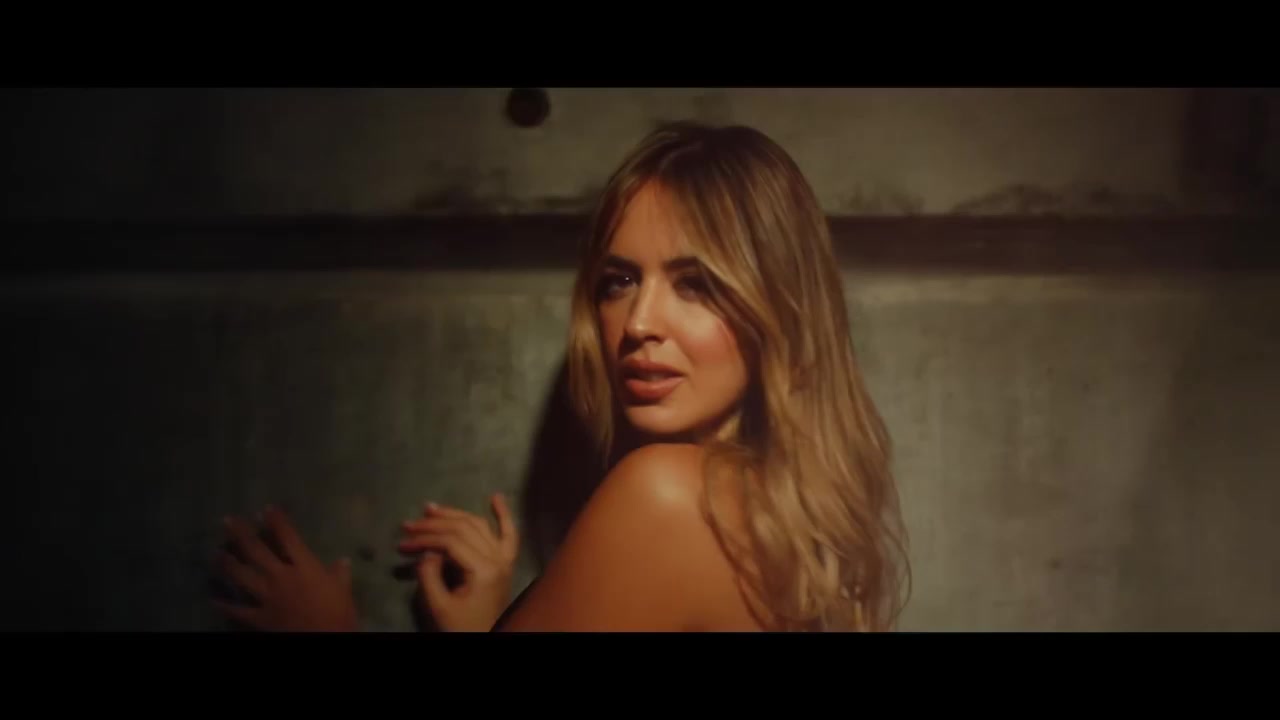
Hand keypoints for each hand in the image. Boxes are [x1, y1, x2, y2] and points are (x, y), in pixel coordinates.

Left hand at [214, 506, 359, 631]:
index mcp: (304, 566)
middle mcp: (281, 576)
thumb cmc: (338, 614)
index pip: (288, 537)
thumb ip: (340, 574)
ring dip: (227, 563)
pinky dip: (224, 605)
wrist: (324, 639)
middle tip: (227, 521)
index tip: (266, 509)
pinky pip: (237, 610)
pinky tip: (214, 599)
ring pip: (241, 575)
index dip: (276, 521)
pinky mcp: (258, 617)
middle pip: (256, 550)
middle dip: (240, 534)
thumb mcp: (343, 591)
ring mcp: (266, 596)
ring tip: (216, 553)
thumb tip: (343, 560)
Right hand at [399, 493, 518, 631]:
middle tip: (409, 524)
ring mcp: (505, 559)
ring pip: (480, 525)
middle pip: (464, 528)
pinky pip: (510, 534)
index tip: (403, 543)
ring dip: (456, 514)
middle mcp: (499, 559)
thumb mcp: (439, 605)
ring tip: (431, 509)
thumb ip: (429, 575)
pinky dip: (503, 514)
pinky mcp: (506, 562)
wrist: (484, 638)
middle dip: (434, 524)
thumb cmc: (461, 626)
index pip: (451, 541)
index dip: (425, 538)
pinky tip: (496, 497)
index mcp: (484, 570)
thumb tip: (427, 551)